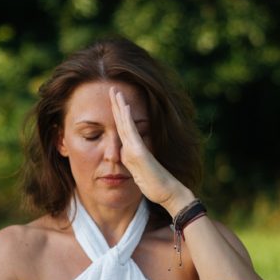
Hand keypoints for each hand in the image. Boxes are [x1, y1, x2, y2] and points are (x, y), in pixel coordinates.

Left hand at [109, 88, 193, 214]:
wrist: (167, 192)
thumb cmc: (154, 185)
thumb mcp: (137, 172)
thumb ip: (130, 161)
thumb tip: (122, 153)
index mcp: (132, 150)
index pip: (123, 129)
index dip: (117, 114)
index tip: (112, 101)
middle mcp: (134, 146)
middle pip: (123, 122)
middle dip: (117, 105)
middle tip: (112, 88)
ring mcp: (137, 148)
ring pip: (125, 124)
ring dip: (120, 107)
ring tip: (116, 92)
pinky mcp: (140, 153)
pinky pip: (131, 133)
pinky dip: (127, 119)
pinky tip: (124, 108)